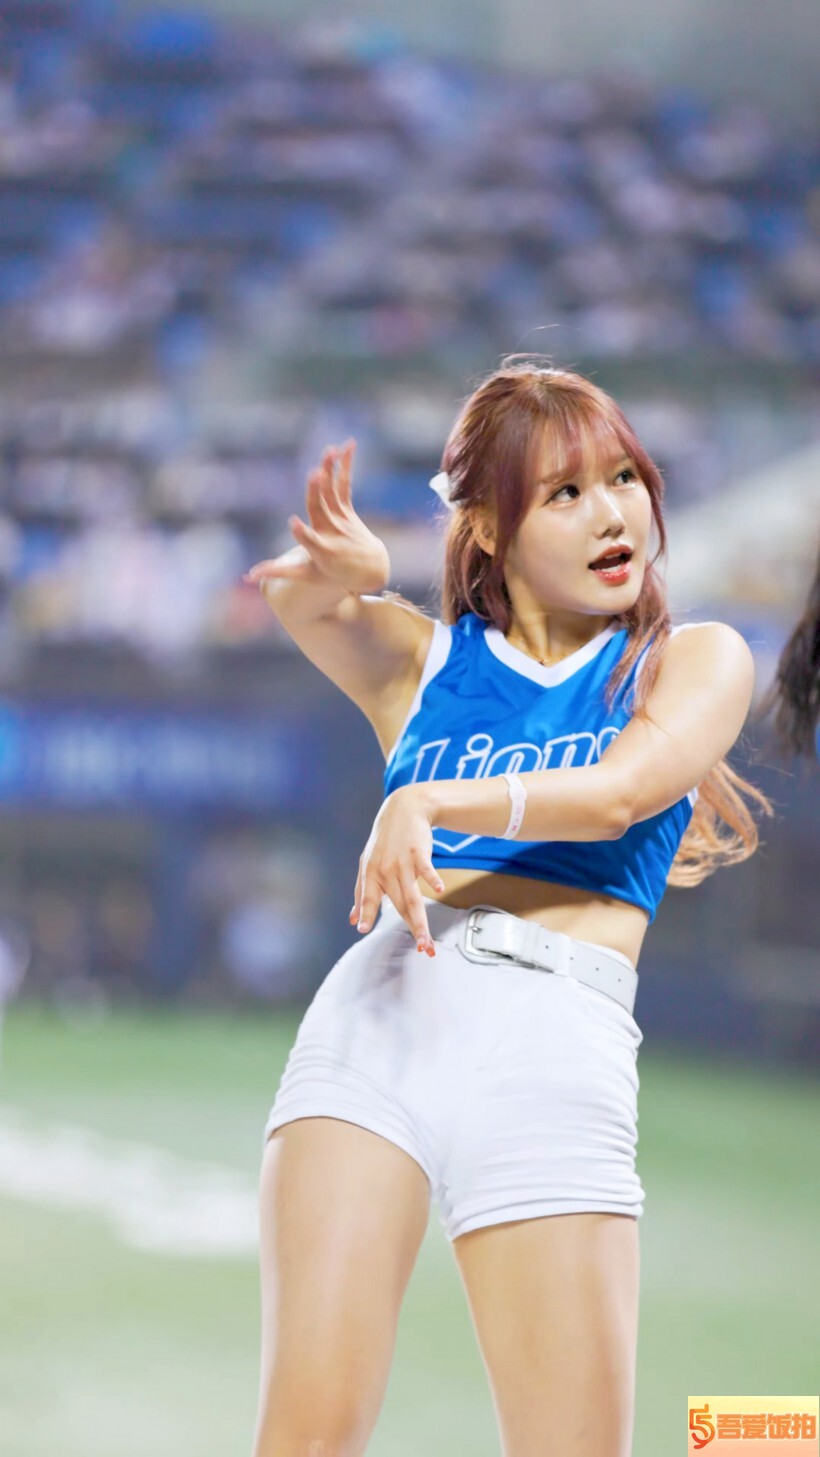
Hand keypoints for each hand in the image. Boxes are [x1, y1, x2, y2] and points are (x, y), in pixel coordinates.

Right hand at [242, 440, 389, 596]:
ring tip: (329, 451)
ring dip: (330, 470)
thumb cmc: (330, 574)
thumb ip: (277, 571)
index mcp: (320, 550)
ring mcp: (341, 518)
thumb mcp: (305, 575)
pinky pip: (344, 485)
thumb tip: (247, 577)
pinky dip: (345, 466)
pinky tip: (346, 446)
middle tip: (315, 473)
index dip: (302, 534)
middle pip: (320, 509)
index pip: (310, 542)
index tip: (294, 524)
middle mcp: (331, 532)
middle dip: (316, 491)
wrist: (368, 570)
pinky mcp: (347, 509)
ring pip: (333, 492)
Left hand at [349, 786, 443, 956]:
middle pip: (399, 905)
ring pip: (413, 897)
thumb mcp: (366, 864)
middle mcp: (386, 870)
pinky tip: (439, 890)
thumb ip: (361, 893)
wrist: (403, 810)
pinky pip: (427, 869)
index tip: (363, 929)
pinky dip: (433, 879)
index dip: (365, 912)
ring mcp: (403, 862)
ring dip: (421, 921)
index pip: (368, 898)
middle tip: (421, 949)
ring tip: (427, 941)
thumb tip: (352, 920)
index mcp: (371, 874)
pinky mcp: (420, 854)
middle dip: (410, 929)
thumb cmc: (384, 841)